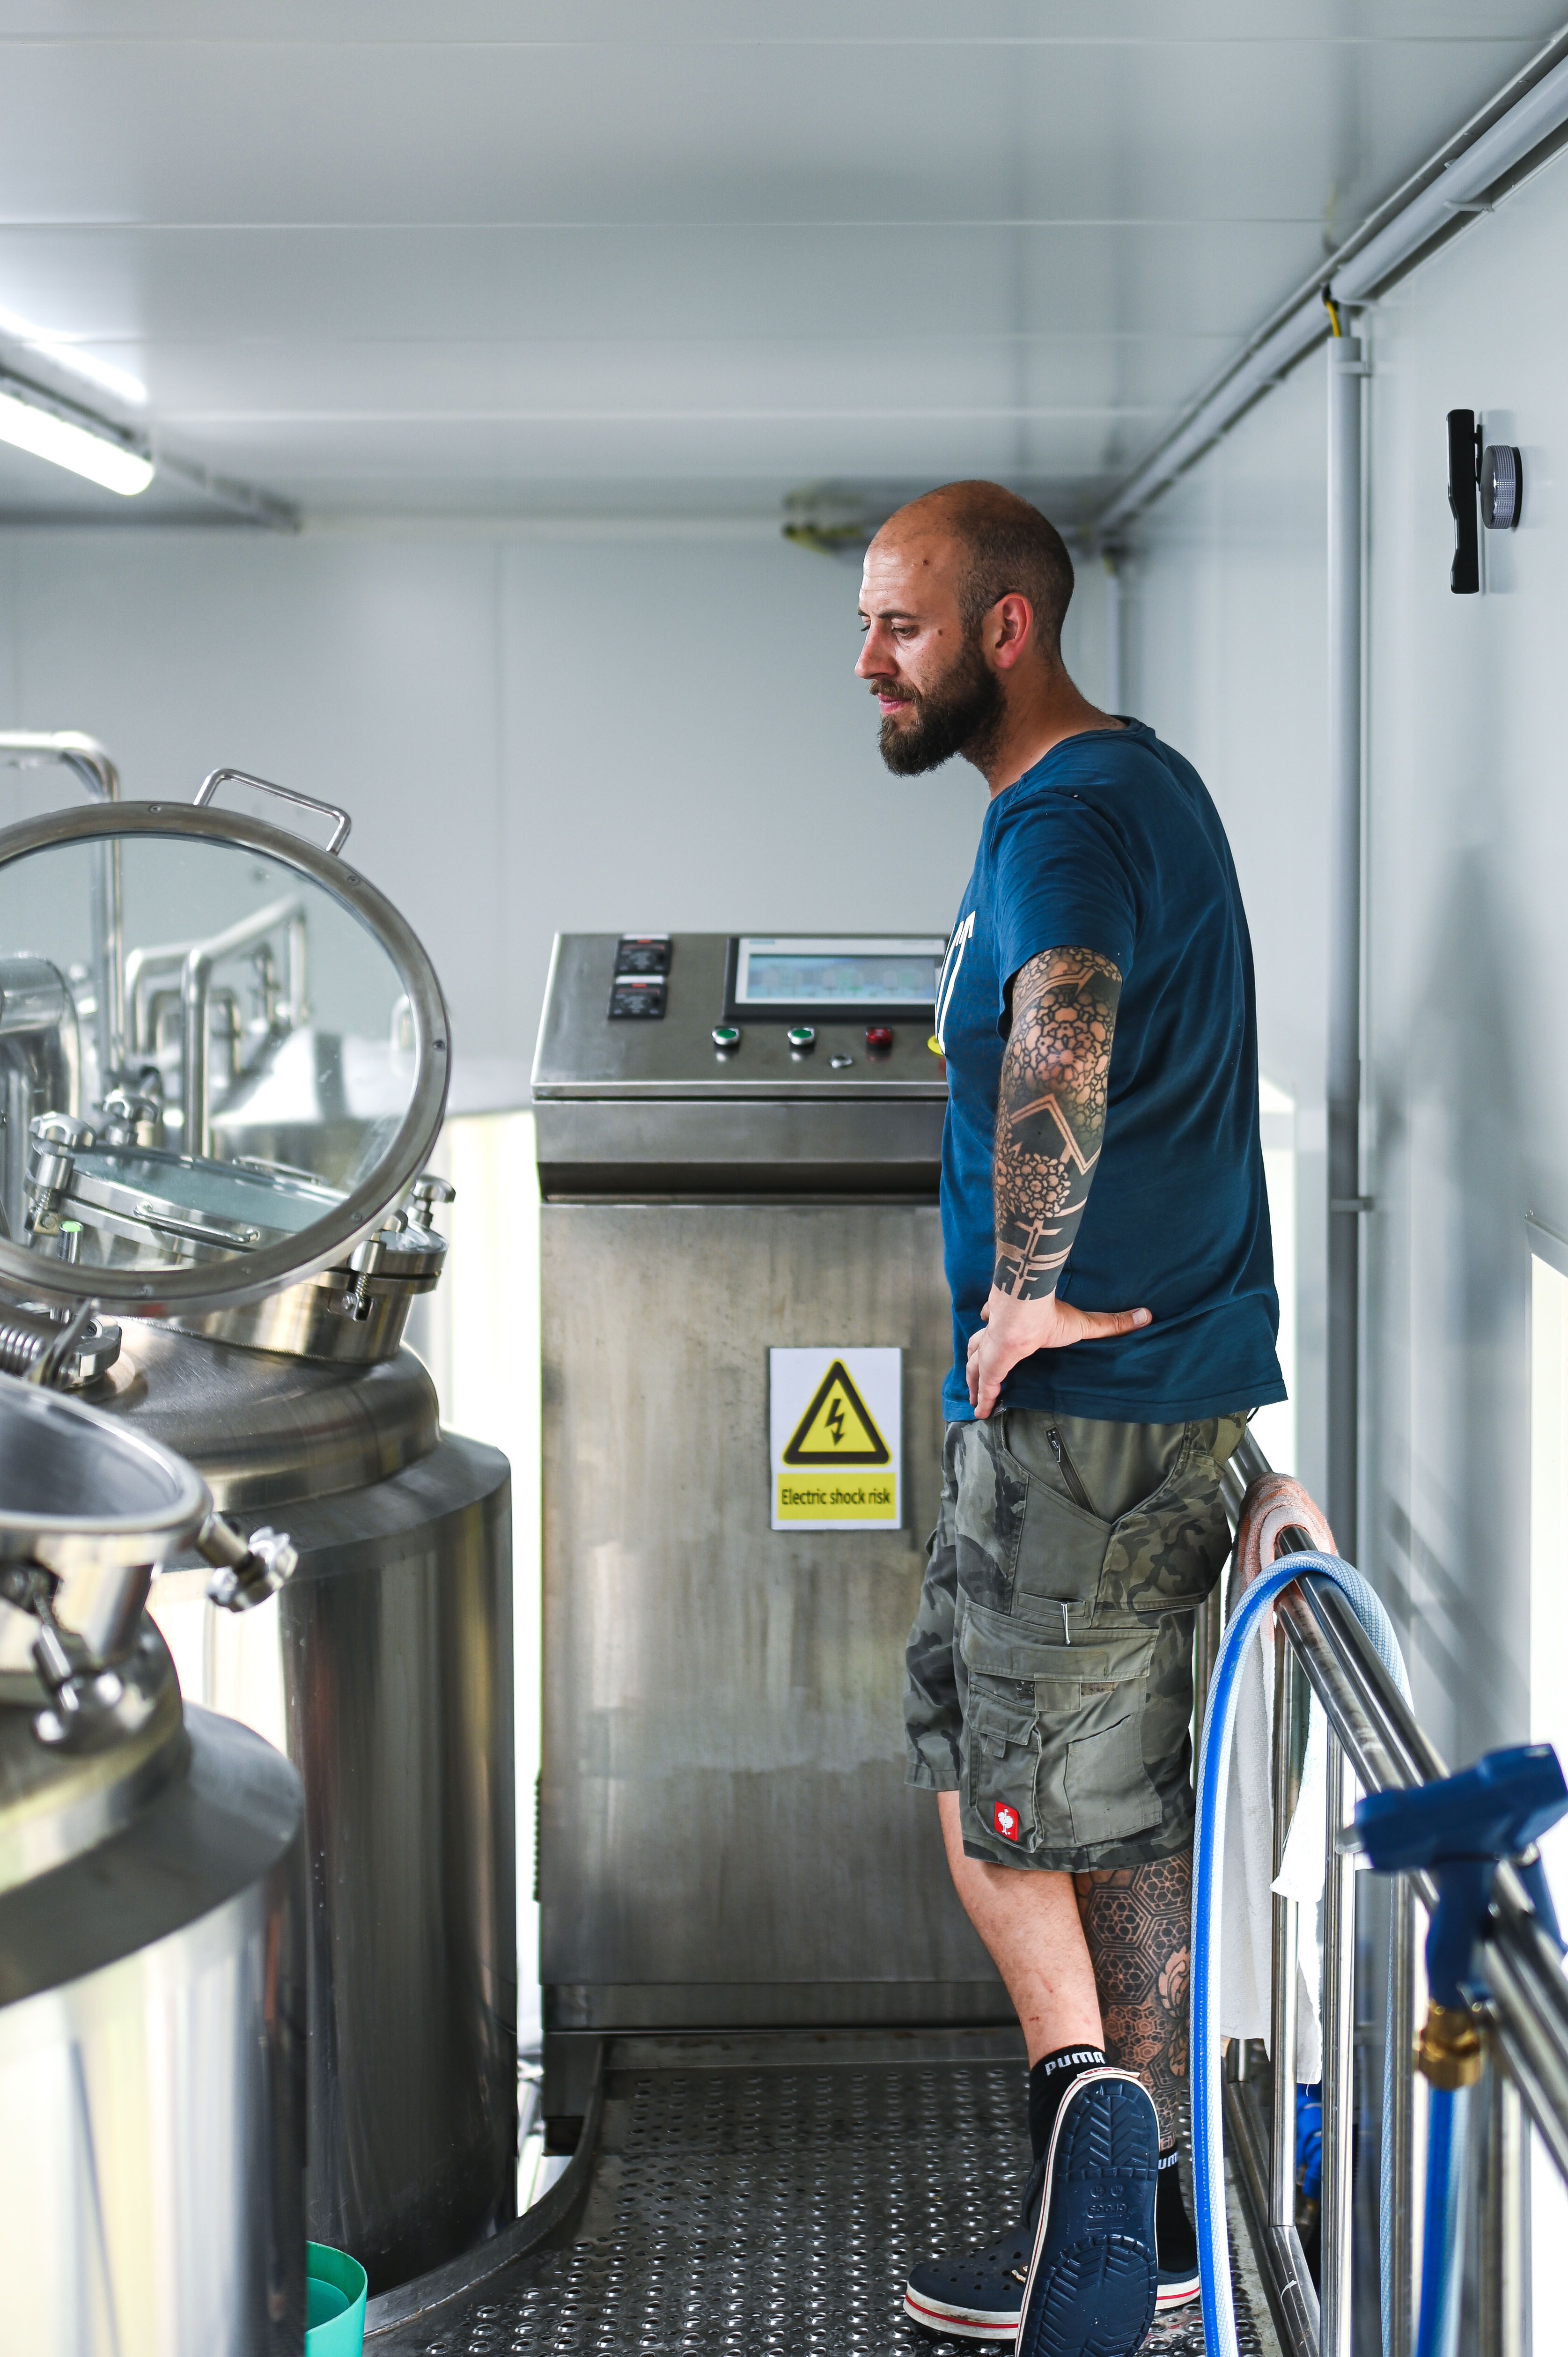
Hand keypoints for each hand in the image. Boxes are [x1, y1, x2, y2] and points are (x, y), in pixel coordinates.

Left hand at [965, 1287, 1151, 1419]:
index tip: (990, 1320)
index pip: (999, 1322)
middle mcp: (996, 1334)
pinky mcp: (989, 1367)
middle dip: (976, 1354)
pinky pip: (984, 1386)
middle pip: (978, 1343)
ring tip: (974, 1394)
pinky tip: (981, 1413)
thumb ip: (1113, 1324)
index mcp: (1015, 1323)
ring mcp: (988, 1350)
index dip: (993, 1323)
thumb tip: (1147, 1315)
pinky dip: (983, 1399)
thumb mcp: (1085, 1324)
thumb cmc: (1051, 1316)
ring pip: (972, 1363)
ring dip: (972, 1378)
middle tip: (976, 1365)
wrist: (1025, 1313)